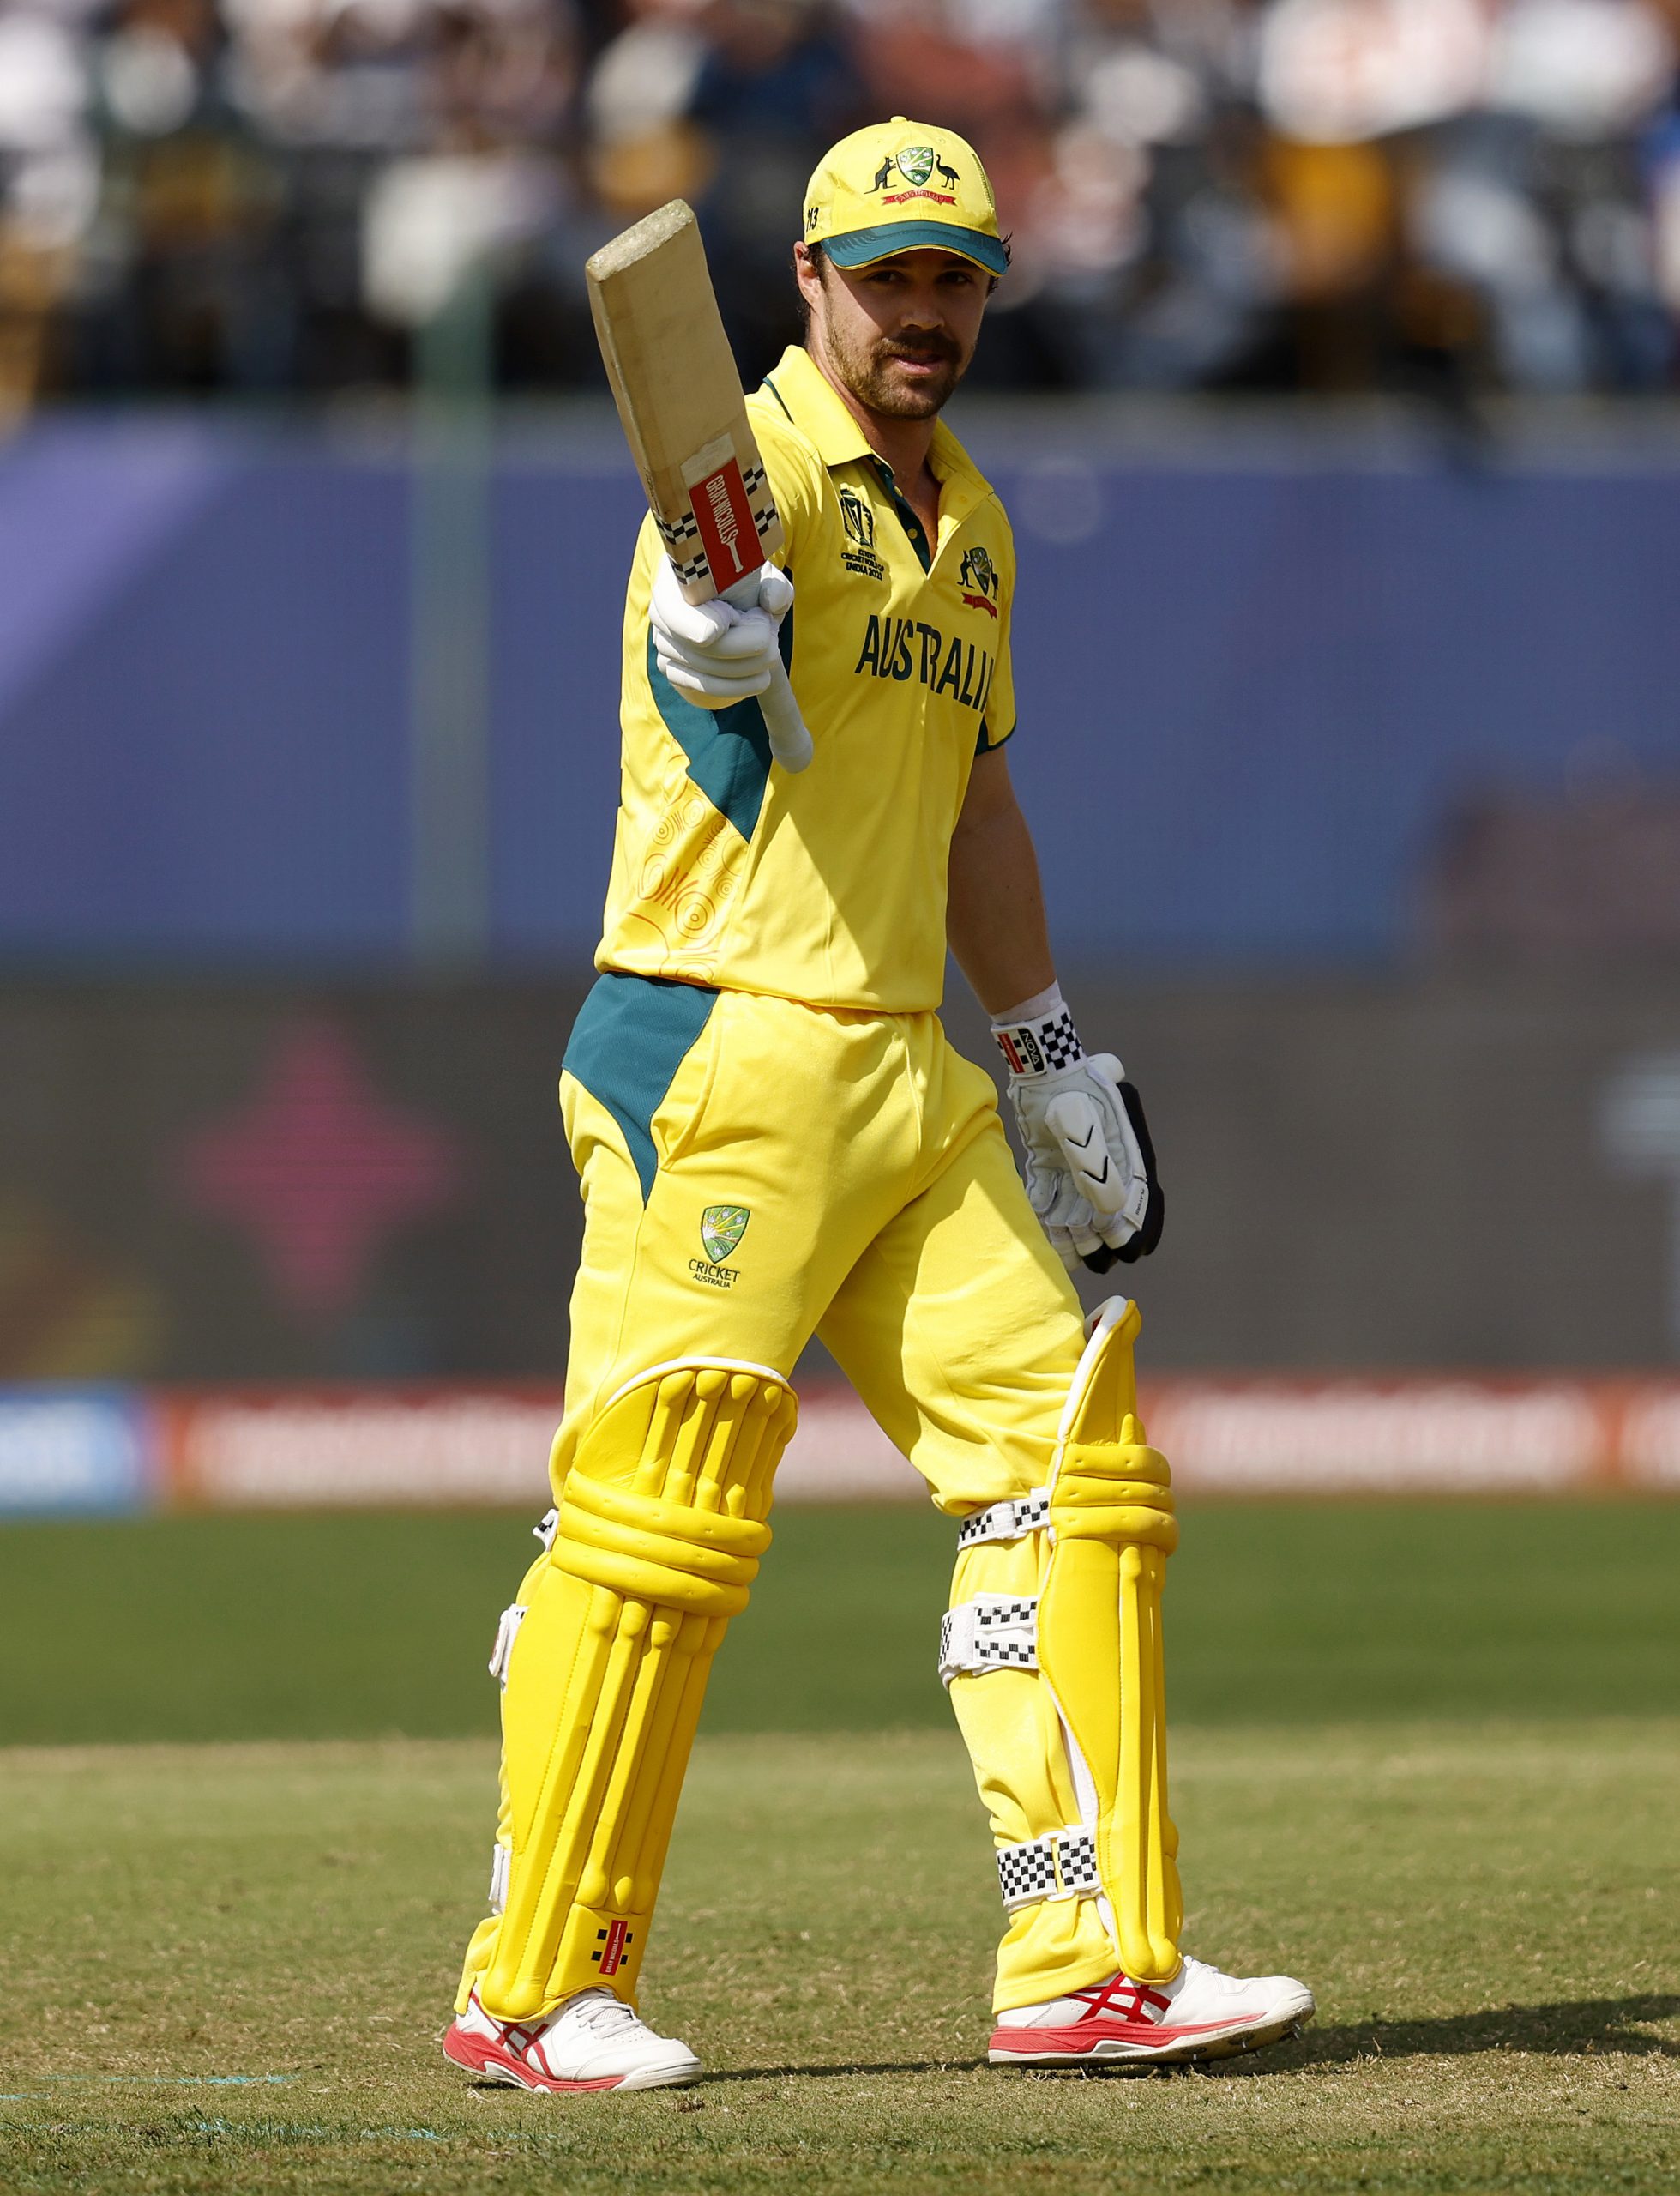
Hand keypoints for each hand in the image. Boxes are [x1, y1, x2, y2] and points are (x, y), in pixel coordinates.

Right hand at [650, 556, 792, 710]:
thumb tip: (771, 601)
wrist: (737, 611)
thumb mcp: (766, 579)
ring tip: (772, 653)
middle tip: (770, 636)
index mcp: (676, 578)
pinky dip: (739, 686)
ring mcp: (664, 644)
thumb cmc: (747, 589)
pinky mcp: (674, 670)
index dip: (697, 623)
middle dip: (742, 646)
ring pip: (703, 670)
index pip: (673, 608)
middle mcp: (662, 612)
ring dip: (747, 667)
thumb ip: (774, 586)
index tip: (726, 624)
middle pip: (696, 645)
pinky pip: (704, 688)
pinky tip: (761, 677)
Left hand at [995, 1007, 1163, 1273]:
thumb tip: (1114, 1211)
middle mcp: (1103, 1165)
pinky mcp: (1049, 1163)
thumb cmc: (1069, 1092)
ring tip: (1064, 1257)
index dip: (1133, 1231)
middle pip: (1107, 1214)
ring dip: (1071, 1235)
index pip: (1137, 1203)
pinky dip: (1047, 1216)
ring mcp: (1075, 1165)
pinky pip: (1050, 1197)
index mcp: (1125, 1156)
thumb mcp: (1083, 1126)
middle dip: (1100, 1242)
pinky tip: (1041, 1233)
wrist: (1040, 1068)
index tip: (1124, 1253)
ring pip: (1077, 1211)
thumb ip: (1096, 1166)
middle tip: (1090, 1260)